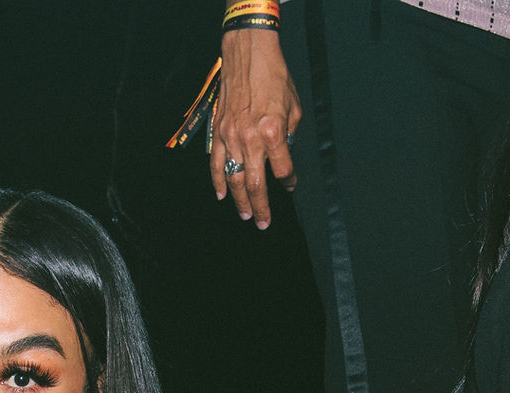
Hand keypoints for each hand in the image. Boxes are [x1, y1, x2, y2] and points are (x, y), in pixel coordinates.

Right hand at [209, 29, 300, 227]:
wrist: (247, 53)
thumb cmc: (272, 75)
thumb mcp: (293, 105)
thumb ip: (289, 134)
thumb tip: (283, 153)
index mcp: (274, 132)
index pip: (283, 169)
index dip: (289, 181)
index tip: (290, 185)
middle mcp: (251, 139)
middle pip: (256, 184)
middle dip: (261, 207)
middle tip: (263, 222)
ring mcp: (232, 137)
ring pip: (234, 179)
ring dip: (239, 200)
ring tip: (245, 214)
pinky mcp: (218, 132)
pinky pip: (216, 164)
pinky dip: (218, 181)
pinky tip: (221, 194)